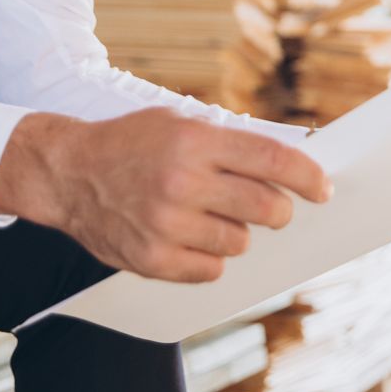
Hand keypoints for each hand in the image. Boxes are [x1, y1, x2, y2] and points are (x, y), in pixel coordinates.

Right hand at [0, 107, 332, 282]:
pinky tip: (190, 237)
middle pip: (267, 208)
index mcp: (194, 141)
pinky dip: (209, 257)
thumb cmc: (130, 143)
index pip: (272, 162)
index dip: (308, 178)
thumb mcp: (176, 121)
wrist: (67, 173)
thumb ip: (227, 140)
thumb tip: (288, 161)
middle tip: (272, 208)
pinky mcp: (152, 260)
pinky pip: (211, 270)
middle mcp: (182, 182)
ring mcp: (166, 224)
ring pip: (241, 242)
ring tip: (211, 217)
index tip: (323, 189)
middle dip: (279, 209)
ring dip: (236, 232)